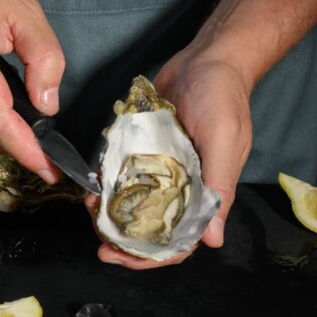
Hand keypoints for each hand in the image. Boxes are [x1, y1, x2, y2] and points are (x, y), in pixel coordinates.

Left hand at [86, 49, 251, 269]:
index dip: (153, 256)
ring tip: (90, 211)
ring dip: (111, 213)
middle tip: (99, 244)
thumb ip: (219, 187)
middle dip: (125, 241)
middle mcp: (181, 186)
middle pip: (151, 227)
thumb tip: (213, 240)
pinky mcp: (144, 149)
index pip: (179, 239)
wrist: (206, 58)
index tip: (122, 258)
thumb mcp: (225, 141)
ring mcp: (160, 168)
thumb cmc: (222, 98)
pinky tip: (93, 186)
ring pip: (133, 203)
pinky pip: (123, 173)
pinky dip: (108, 183)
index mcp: (204, 193)